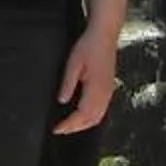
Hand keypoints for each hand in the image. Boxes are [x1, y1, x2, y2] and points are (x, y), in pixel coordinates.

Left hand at [53, 19, 117, 133]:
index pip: (82, 114)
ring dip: (84, 125)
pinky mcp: (109, 89)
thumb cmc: (88, 46)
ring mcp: (109, 92)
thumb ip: (68, 83)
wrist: (105, 34)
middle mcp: (105, 93)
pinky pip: (102, 110)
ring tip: (69, 126)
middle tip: (60, 130)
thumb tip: (62, 101)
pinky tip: (81, 116)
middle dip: (75, 128)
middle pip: (92, 120)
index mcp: (96, 88)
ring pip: (98, 117)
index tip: (56, 129)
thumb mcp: (73, 63)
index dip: (69, 125)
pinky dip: (91, 118)